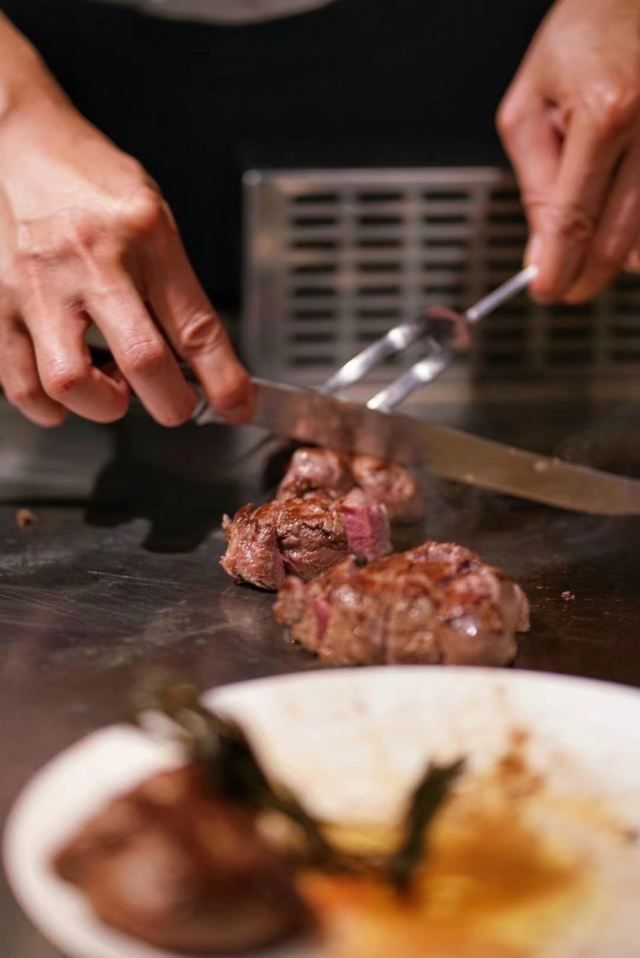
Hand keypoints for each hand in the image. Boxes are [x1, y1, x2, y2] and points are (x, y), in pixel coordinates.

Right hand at [0, 97, 251, 427]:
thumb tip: (198, 362)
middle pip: (142, 361)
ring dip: (102, 407)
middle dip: (170, 404)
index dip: (224, 382)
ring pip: (70, 383)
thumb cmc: (89, 179)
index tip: (236, 406)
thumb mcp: (153, 219)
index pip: (197, 327)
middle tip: (173, 404)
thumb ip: (175, 288)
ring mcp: (38, 285)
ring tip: (110, 391)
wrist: (16, 141)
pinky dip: (48, 405)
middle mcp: (91, 261)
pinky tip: (64, 391)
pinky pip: (18, 384)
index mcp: (144, 236)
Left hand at [497, 0, 639, 302]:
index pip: (575, 218)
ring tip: (588, 248)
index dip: (558, 267)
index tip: (545, 291)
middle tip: (564, 286)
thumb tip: (542, 253)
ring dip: (617, 258)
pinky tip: (620, 223)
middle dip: (586, 275)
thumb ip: (534, 184)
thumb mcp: (530, 105)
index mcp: (604, 111)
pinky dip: (638, 233)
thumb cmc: (579, 39)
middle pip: (619, 239)